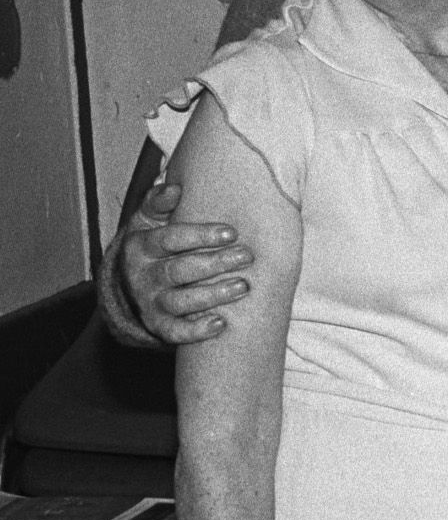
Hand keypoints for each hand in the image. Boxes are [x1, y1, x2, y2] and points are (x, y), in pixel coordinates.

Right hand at [122, 175, 253, 343]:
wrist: (129, 282)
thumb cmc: (152, 244)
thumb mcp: (148, 221)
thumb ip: (158, 202)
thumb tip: (173, 187)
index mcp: (140, 245)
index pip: (169, 239)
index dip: (200, 236)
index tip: (231, 232)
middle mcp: (142, 275)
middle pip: (179, 270)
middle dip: (214, 263)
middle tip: (247, 256)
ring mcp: (149, 302)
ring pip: (179, 301)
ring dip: (212, 295)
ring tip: (243, 286)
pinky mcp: (157, 325)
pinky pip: (174, 332)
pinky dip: (196, 331)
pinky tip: (221, 323)